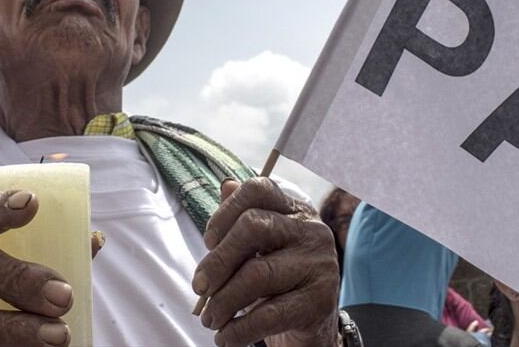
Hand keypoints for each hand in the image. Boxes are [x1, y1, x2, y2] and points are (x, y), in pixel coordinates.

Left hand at [193, 178, 339, 346]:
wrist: (314, 326)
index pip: (258, 189)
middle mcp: (311, 231)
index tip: (208, 242)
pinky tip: (225, 336)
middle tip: (199, 287)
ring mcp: (318, 265)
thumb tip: (226, 186)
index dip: (225, 212)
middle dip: (217, 260)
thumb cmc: (278, 280)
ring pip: (257, 274)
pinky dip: (238, 329)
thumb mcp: (261, 248)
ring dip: (223, 301)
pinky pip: (269, 314)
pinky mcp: (318, 302)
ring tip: (210, 318)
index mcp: (295, 211)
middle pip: (254, 226)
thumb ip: (242, 219)